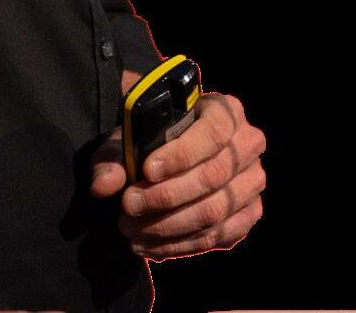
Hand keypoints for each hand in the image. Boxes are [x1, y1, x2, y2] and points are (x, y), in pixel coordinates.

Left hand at [89, 88, 266, 259]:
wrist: (172, 157)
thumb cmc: (153, 140)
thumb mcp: (131, 137)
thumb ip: (113, 157)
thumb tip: (103, 185)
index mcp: (226, 111)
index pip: (213, 132)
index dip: (182, 154)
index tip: (146, 171)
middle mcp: (248, 144)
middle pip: (213, 176)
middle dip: (166, 196)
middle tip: (129, 206)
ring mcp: (253, 182)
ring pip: (215, 211)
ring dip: (168, 226)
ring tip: (131, 229)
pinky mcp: (249, 214)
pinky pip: (218, 236)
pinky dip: (180, 245)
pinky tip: (149, 245)